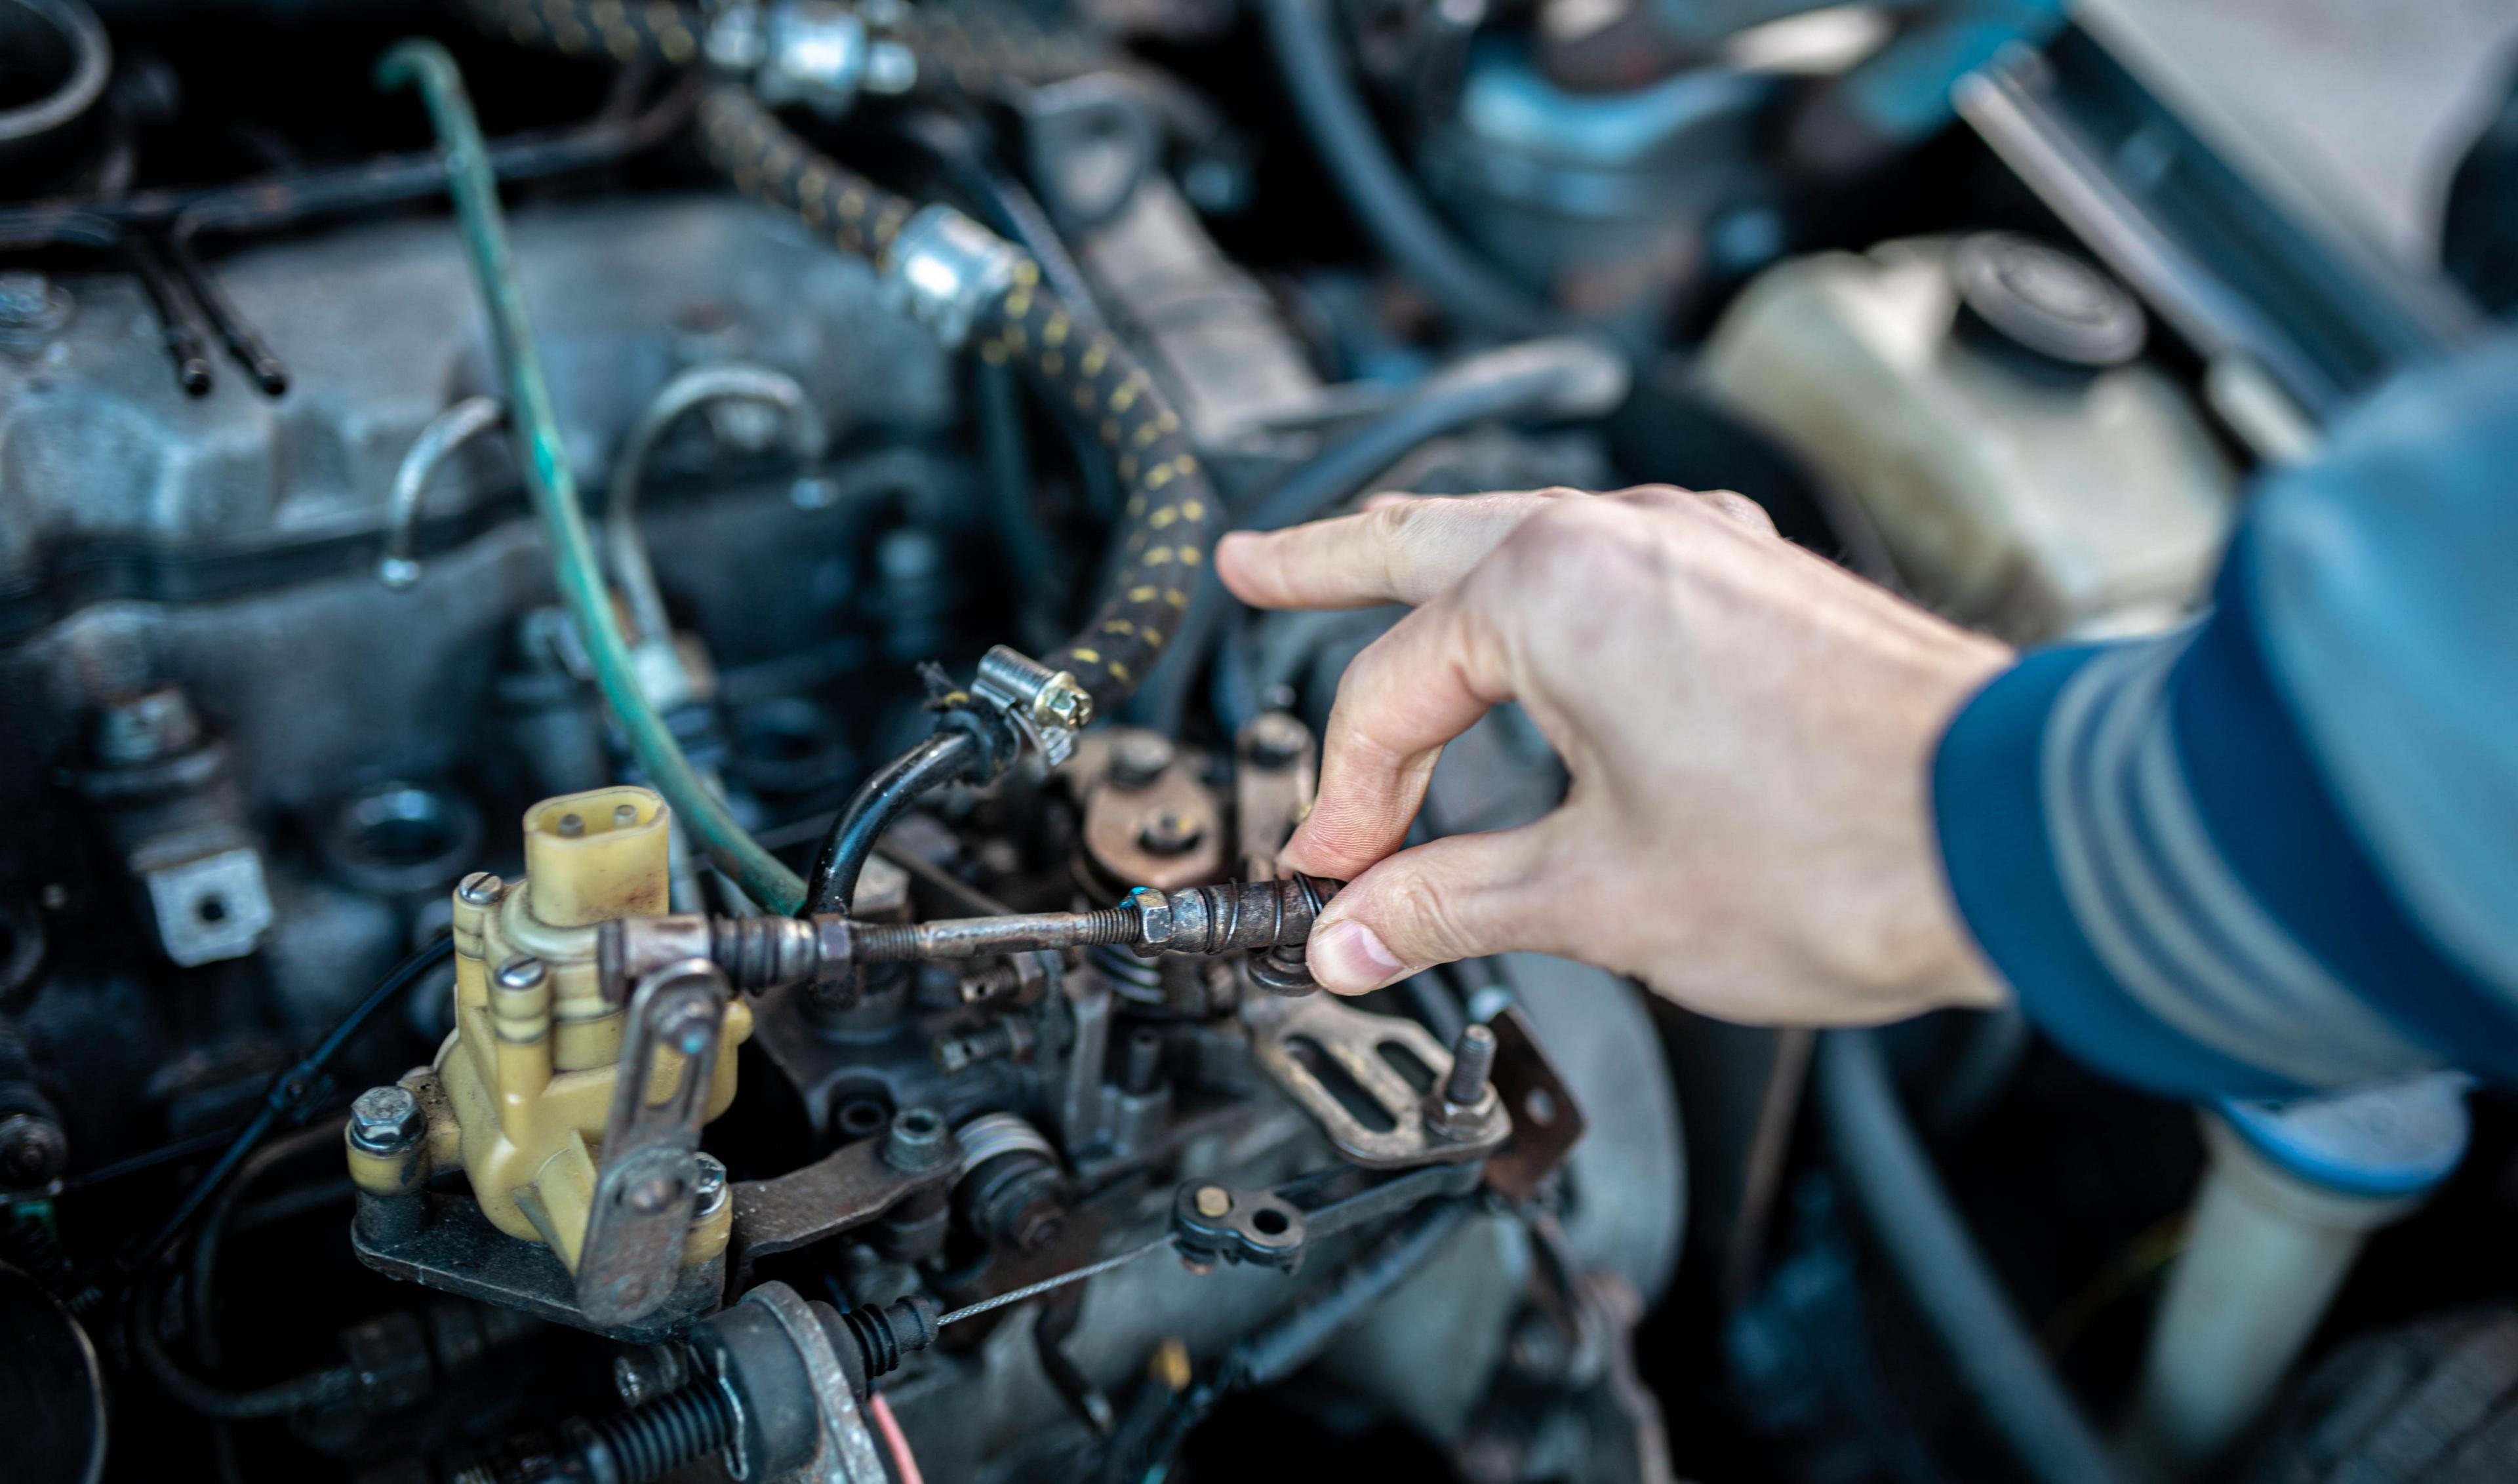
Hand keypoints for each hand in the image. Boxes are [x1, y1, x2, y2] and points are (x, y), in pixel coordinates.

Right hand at [1215, 486, 2014, 1023]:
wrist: (2021, 838)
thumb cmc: (1836, 854)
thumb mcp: (1598, 896)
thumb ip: (1451, 901)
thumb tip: (1355, 933)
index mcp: (1552, 588)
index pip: (1390, 696)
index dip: (1344, 803)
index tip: (1333, 881)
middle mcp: (1625, 534)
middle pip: (1428, 539)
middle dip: (1332, 562)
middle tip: (1253, 566)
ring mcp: (1703, 548)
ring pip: (1529, 538)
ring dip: (1446, 574)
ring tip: (1383, 582)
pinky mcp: (1762, 584)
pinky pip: (1615, 566)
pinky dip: (1545, 600)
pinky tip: (1542, 638)